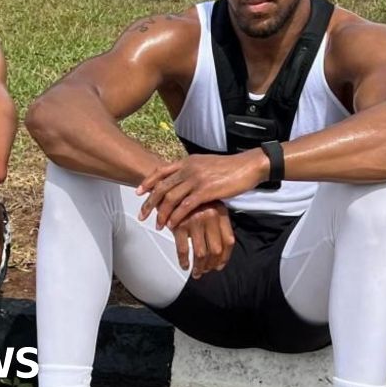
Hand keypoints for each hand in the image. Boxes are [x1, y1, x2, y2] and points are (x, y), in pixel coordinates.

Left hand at [136, 150, 267, 229]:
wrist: (247, 166)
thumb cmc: (229, 167)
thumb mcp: (205, 164)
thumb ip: (191, 170)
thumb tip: (181, 179)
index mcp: (187, 161)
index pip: (161, 171)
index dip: (147, 182)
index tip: (138, 192)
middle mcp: (188, 169)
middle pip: (161, 187)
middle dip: (149, 202)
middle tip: (142, 215)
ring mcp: (196, 179)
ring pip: (170, 198)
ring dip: (161, 213)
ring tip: (158, 225)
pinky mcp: (205, 191)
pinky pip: (185, 206)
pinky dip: (176, 216)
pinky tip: (172, 224)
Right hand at [170, 201, 234, 278]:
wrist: (169, 185)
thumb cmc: (191, 199)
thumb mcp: (210, 205)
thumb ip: (217, 223)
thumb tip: (220, 251)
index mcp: (220, 212)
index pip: (228, 240)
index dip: (225, 256)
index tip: (220, 265)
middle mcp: (210, 216)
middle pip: (216, 249)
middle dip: (211, 264)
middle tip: (207, 271)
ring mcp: (195, 221)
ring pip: (201, 253)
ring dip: (199, 267)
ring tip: (197, 272)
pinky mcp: (179, 225)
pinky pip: (183, 249)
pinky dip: (184, 261)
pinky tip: (185, 265)